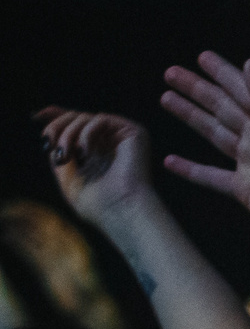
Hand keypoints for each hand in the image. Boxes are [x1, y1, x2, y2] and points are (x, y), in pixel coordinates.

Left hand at [34, 109, 159, 229]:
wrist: (122, 212)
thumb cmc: (99, 206)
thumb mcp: (67, 179)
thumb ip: (59, 155)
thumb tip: (52, 134)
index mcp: (98, 153)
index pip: (76, 125)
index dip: (56, 115)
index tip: (35, 116)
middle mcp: (111, 143)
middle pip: (76, 117)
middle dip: (56, 127)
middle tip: (48, 145)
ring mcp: (122, 137)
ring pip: (85, 117)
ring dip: (67, 134)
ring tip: (65, 156)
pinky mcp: (134, 133)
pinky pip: (100, 119)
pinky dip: (86, 133)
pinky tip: (86, 153)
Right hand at [160, 52, 249, 249]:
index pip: (243, 90)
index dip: (222, 73)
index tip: (202, 57)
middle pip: (221, 107)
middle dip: (197, 90)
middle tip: (170, 73)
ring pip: (213, 134)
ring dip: (191, 116)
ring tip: (166, 98)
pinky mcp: (243, 188)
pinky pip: (210, 177)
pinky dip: (190, 169)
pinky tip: (169, 161)